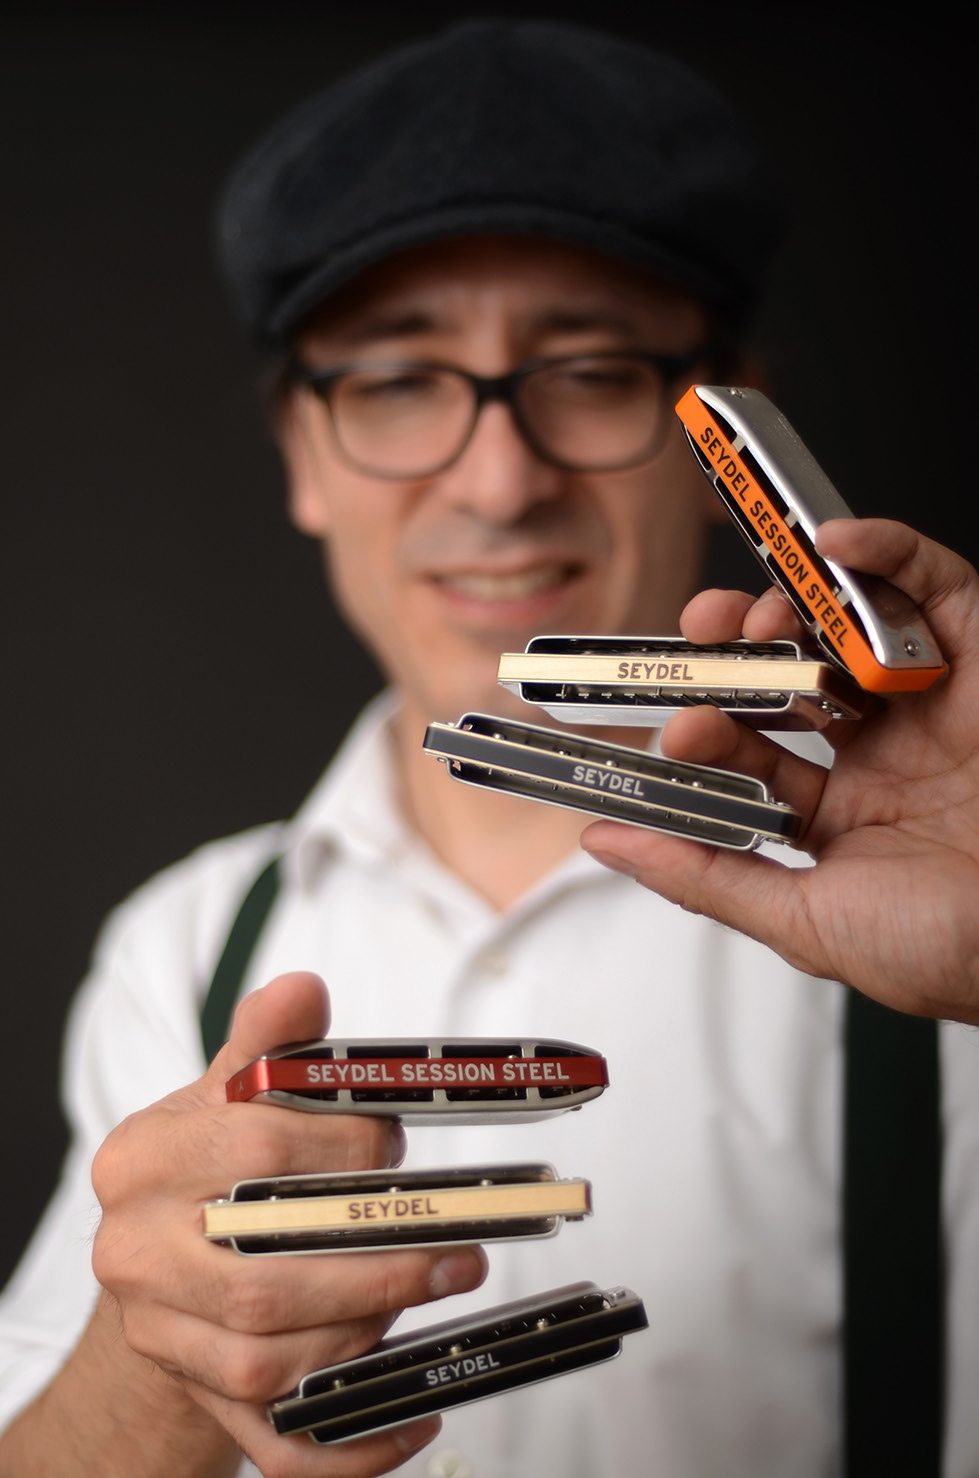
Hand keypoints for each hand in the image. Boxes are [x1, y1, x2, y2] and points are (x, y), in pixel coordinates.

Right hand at [91, 971, 486, 1475]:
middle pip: (260, 1279)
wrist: (162, 1259)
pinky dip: (349, 1447)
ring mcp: (160, 1339)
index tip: (402, 1143)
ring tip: (445, 1288)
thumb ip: (269, 1042)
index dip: (343, 1148)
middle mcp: (132, 1256)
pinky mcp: (199, 1401)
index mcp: (139, 1162)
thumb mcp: (230, 1088)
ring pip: (269, 1363)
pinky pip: (276, 1446)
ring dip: (370, 1330)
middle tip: (458, 1243)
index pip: (253, 1154)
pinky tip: (413, 1417)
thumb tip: (305, 988)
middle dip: (374, 1262)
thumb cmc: (213, 1160)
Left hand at [581, 519, 978, 1022]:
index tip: (671, 724)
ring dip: (786, 606)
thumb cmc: (952, 947)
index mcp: (844, 817)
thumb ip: (704, 873)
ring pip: (845, 628)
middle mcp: (886, 754)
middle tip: (698, 644)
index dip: (706, 730)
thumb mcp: (807, 919)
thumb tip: (606, 842)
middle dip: (735, 656)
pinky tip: (829, 548)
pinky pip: (933, 585)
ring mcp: (936, 703)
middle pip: (790, 679)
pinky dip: (882, 551)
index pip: (753, 753)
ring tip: (751, 614)